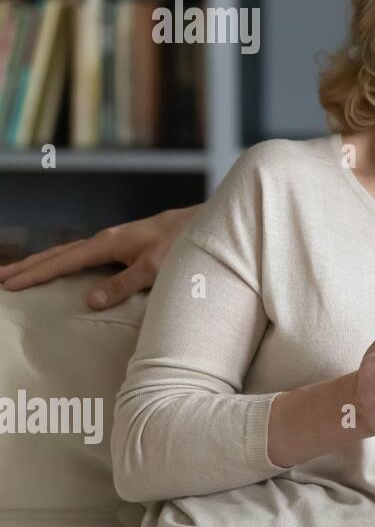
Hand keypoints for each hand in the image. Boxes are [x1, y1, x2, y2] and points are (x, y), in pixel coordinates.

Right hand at [0, 205, 198, 308]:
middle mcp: (106, 239)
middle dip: (27, 266)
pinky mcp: (123, 246)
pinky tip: (60, 268)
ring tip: (17, 273)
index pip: (63, 261)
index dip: (35, 274)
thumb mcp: (154, 268)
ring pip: (68, 252)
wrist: (204, 225)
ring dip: (41, 263)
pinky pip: (82, 254)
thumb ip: (123, 284)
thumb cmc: (183, 245)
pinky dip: (63, 261)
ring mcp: (113, 241)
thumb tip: (89, 301)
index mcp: (108, 243)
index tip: (9, 285)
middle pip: (57, 254)